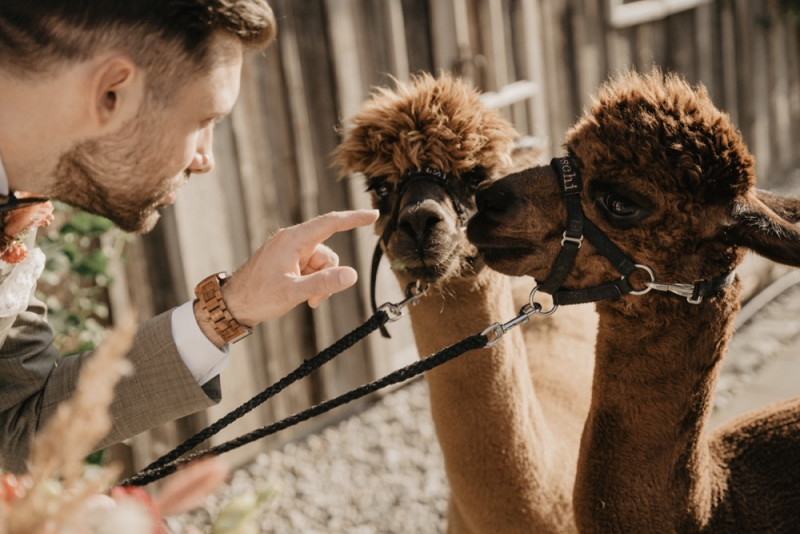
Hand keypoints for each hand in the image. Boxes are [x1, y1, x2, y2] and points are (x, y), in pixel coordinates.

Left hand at [221, 209, 378, 325]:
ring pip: (322, 264)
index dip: (353, 218)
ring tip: (306, 299)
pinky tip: (302, 296)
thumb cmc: (257, 296)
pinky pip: (312, 269)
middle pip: (328, 253)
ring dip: (320, 283)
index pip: (330, 223)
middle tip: (317, 299)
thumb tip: (352, 275)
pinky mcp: (289, 261)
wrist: (233, 305)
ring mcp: (290, 251)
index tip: (372, 214)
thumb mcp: (293, 292)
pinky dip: (312, 283)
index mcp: (292, 240)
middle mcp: (292, 241)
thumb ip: (324, 283)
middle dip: (328, 276)